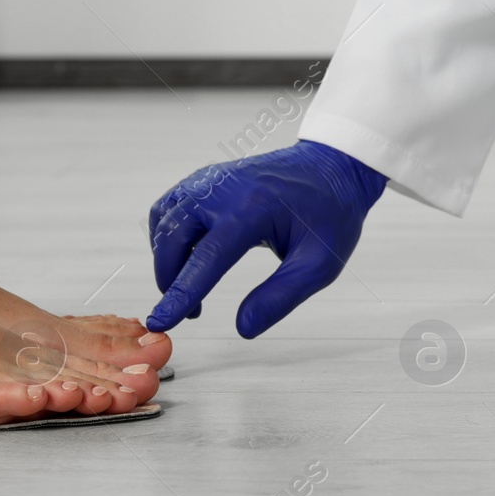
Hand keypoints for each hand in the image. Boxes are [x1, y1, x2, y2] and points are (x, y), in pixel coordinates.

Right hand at [146, 141, 386, 338]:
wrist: (332, 167)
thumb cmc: (330, 212)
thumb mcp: (319, 263)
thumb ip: (280, 297)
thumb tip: (244, 328)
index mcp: (252, 210)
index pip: (204, 259)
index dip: (180, 295)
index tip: (161, 321)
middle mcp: (223, 189)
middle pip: (173, 238)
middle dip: (169, 280)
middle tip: (187, 311)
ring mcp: (212, 180)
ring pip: (165, 221)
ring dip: (166, 258)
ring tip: (187, 285)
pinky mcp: (207, 179)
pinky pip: (170, 206)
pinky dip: (166, 234)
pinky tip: (184, 255)